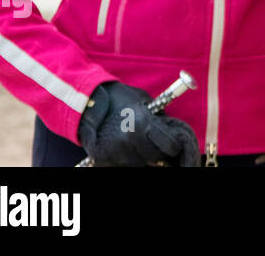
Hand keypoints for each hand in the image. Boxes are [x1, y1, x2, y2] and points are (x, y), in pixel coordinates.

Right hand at [77, 80, 199, 166]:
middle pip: (156, 158)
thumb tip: (175, 134)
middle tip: (156, 145)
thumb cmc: (121, 99)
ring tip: (137, 143)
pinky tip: (124, 147)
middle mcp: (129, 139)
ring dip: (142, 156)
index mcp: (143, 123)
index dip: (174, 146)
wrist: (89, 103)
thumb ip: (159, 119)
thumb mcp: (145, 102)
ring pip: (140, 163)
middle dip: (159, 153)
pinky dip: (126, 158)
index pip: (169, 146)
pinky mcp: (103, 159)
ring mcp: (115, 151)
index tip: (174, 145)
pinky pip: (122, 164)